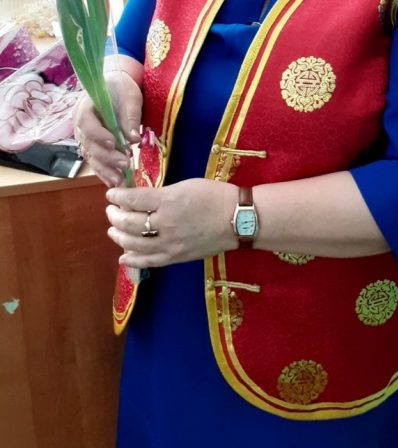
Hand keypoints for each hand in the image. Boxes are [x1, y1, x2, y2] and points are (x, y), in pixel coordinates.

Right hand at [73, 72, 142, 185]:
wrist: (117, 87)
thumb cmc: (122, 88)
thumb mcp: (130, 96)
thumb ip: (130, 116)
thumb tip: (133, 139)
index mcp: (84, 107)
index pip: (86, 124)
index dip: (98, 135)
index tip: (114, 143)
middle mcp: (80, 125)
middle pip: (89, 144)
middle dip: (107, 156)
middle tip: (125, 163)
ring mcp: (85, 138)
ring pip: (91, 157)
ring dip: (105, 169)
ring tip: (120, 180)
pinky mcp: (93, 147)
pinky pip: (96, 161)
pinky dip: (105, 172)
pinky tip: (114, 182)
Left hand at [105, 179, 238, 267]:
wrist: (236, 219)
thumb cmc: (214, 196)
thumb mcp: (185, 185)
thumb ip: (162, 194)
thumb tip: (140, 199)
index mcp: (168, 200)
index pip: (133, 199)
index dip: (117, 197)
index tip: (111, 194)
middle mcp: (165, 223)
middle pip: (130, 222)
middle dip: (115, 216)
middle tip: (111, 211)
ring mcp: (170, 243)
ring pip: (134, 244)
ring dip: (119, 236)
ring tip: (113, 230)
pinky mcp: (176, 257)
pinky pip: (149, 261)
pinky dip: (133, 260)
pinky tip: (123, 257)